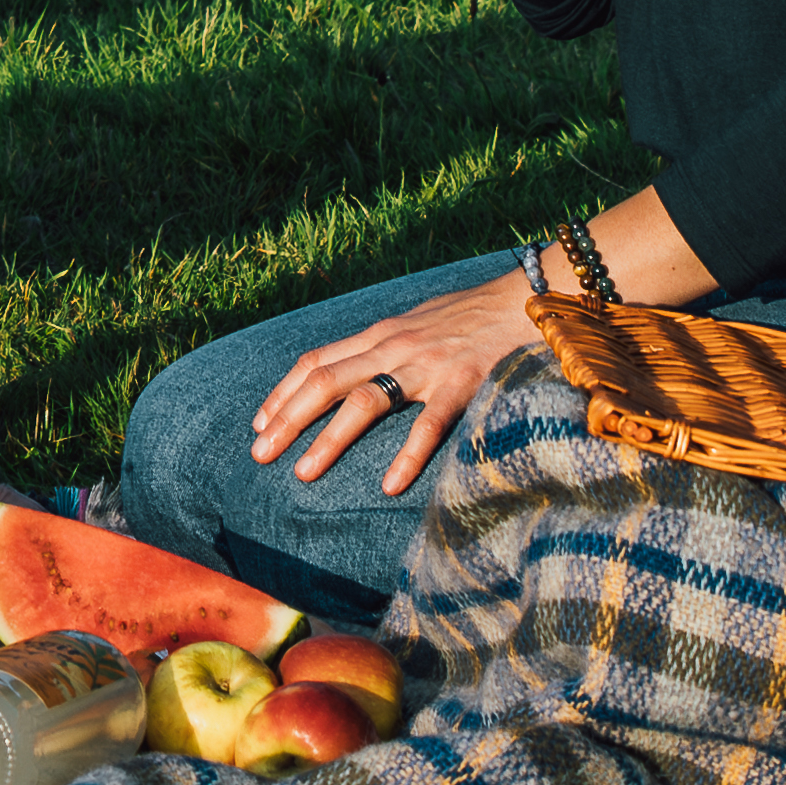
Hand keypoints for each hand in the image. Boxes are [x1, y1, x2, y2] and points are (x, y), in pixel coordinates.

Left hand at [242, 269, 550, 503]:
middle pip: (326, 381)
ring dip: (328, 439)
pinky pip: (429, 423)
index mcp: (380, 334)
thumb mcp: (417, 324)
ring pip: (364, 401)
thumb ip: (386, 347)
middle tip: (259, 454)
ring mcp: (426, 364)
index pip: (317, 361)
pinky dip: (407, 455)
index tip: (259, 423)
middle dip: (287, 418)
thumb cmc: (472, 317)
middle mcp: (393, 346)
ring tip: (303, 473)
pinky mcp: (461, 383)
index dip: (283, 392)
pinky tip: (388, 485)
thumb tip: (356, 370)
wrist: (527, 299)